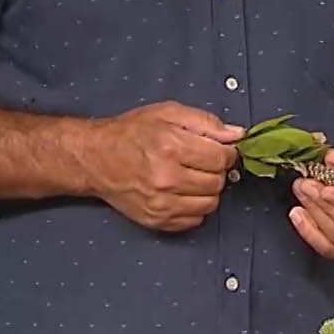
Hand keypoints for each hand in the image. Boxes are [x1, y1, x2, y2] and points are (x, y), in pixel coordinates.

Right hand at [86, 101, 242, 231]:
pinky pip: (195, 220)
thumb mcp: (168, 113)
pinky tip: (182, 192)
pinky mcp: (156, 220)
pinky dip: (194, 207)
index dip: (225, 152)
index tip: (218, 149)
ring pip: (210, 204)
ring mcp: (161, 203)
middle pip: (218, 182)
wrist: (96, 159)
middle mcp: (166, 178)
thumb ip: (206, 122)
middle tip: (200, 161)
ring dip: (207, 190)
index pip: (222, 158)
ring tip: (191, 177)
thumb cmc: (131, 133)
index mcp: (171, 147)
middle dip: (215, 170)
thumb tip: (237, 134)